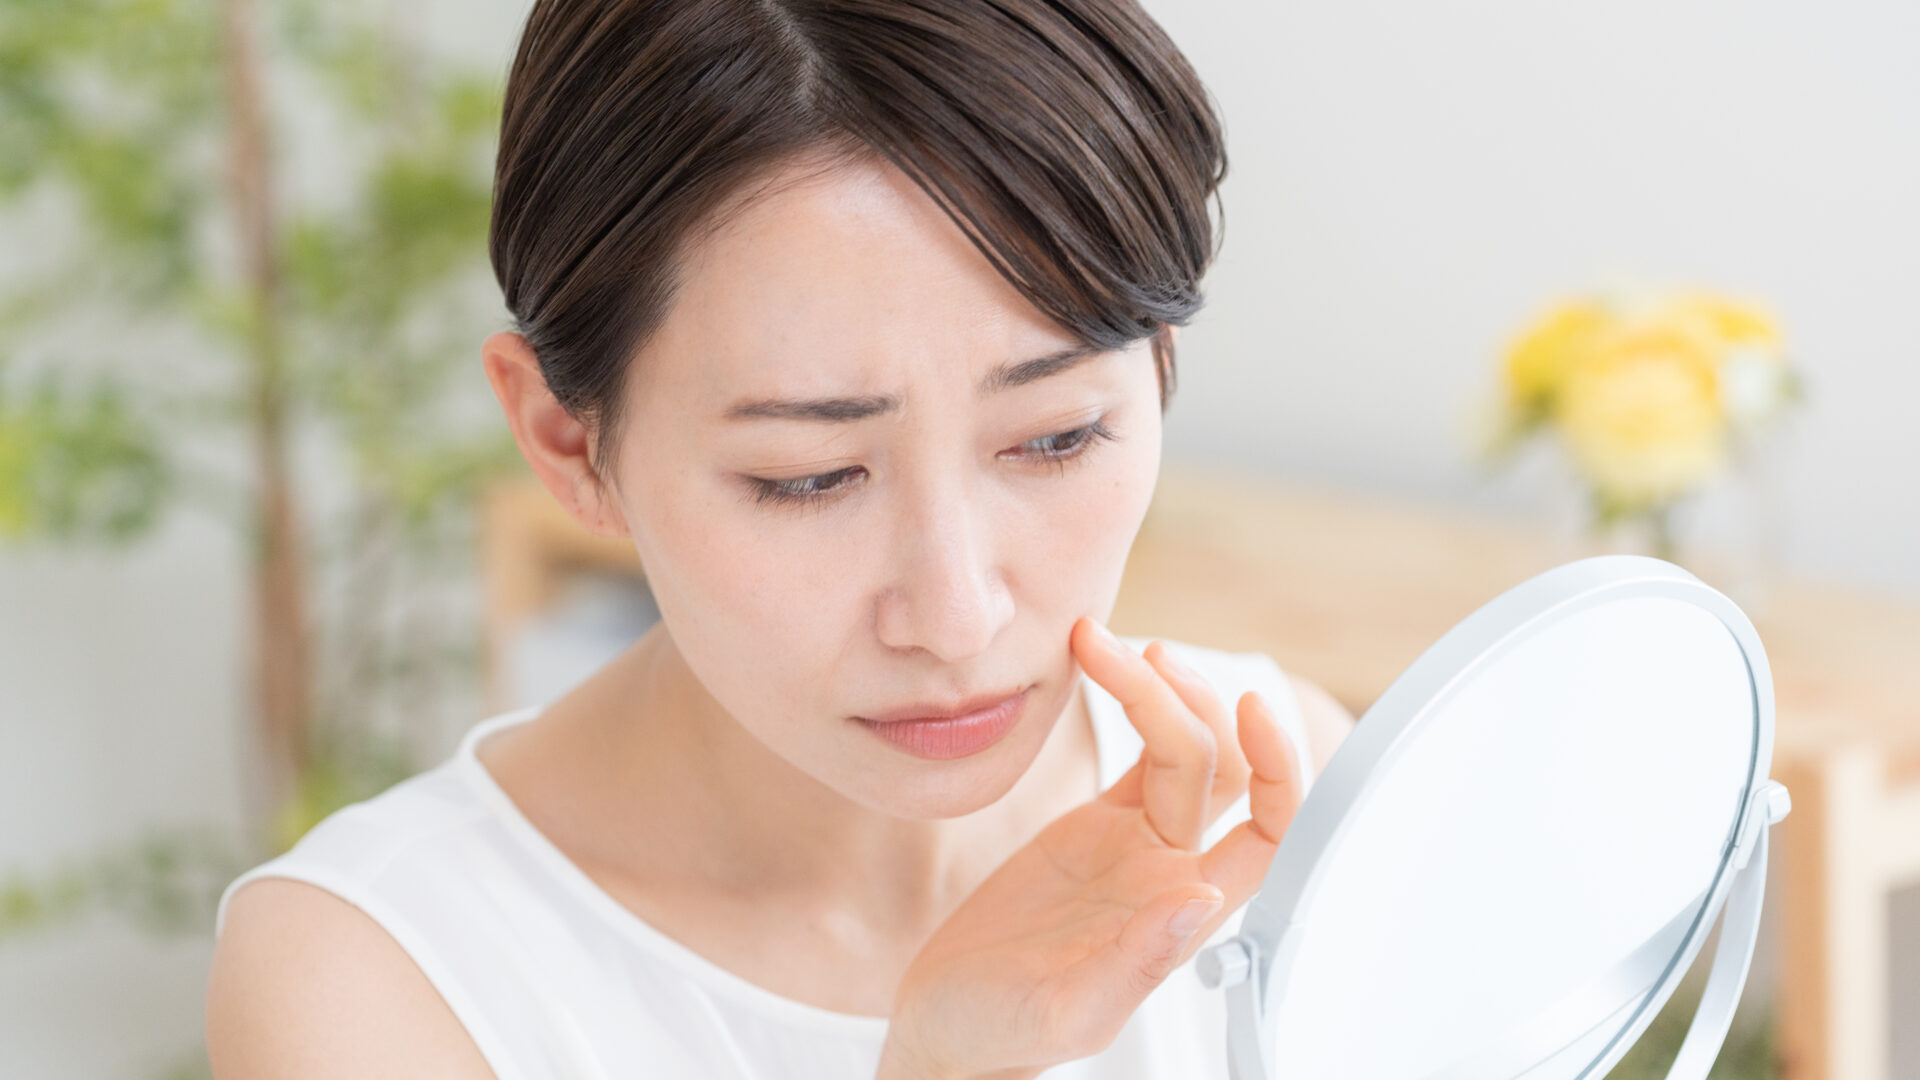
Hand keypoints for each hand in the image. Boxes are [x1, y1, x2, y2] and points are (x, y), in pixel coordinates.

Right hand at [877, 618, 1302, 1079]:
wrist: (943, 1027)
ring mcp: (1135, 846)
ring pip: (1180, 750)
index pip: (1269, 832)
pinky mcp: (1092, 828)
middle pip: (1222, 768)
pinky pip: (1133, 754)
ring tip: (1103, 644)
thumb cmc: (999, 1036)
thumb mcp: (1065, 1013)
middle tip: (1141, 655)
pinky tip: (1098, 665)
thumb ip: (1136, 962)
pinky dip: (1124, 705)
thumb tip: (1199, 900)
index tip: (1245, 708)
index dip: (1277, 767)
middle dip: (1194, 703)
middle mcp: (1171, 872)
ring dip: (1158, 690)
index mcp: (1181, 916)